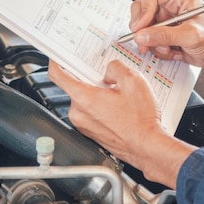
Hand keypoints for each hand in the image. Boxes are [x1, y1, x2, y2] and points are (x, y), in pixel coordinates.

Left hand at [47, 60, 194, 187]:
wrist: (148, 147)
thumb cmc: (140, 121)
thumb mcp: (133, 81)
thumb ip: (115, 68)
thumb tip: (109, 70)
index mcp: (84, 98)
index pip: (57, 75)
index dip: (56, 61)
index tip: (58, 56)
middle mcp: (79, 114)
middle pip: (74, 86)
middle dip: (89, 78)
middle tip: (106, 76)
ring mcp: (84, 125)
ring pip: (84, 100)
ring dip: (97, 93)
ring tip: (118, 95)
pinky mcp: (92, 133)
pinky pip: (90, 113)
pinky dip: (100, 106)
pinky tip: (118, 107)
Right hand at [129, 0, 203, 66]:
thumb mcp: (191, 36)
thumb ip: (165, 35)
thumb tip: (141, 36)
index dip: (143, 12)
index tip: (140, 28)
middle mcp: (169, 4)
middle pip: (141, 11)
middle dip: (144, 30)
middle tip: (146, 43)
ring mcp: (165, 18)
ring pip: (143, 28)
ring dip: (153, 43)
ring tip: (169, 49)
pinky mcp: (163, 31)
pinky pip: (149, 39)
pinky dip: (158, 49)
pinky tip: (173, 51)